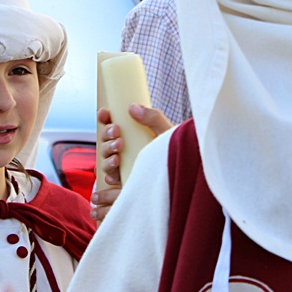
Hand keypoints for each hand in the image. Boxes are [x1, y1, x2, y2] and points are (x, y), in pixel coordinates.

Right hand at [90, 104, 173, 222]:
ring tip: (118, 153)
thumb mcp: (167, 133)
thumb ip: (154, 118)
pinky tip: (114, 176)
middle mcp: (124, 152)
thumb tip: (132, 107)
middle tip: (117, 132)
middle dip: (106, 135)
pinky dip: (110, 176)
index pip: (112, 125)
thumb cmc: (177, 153)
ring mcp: (124, 168)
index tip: (105, 112)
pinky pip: (110, 181)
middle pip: (105, 142)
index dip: (104, 118)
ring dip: (107, 153)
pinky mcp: (126, 184)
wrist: (187, 177)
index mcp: (132, 137)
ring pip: (105, 160)